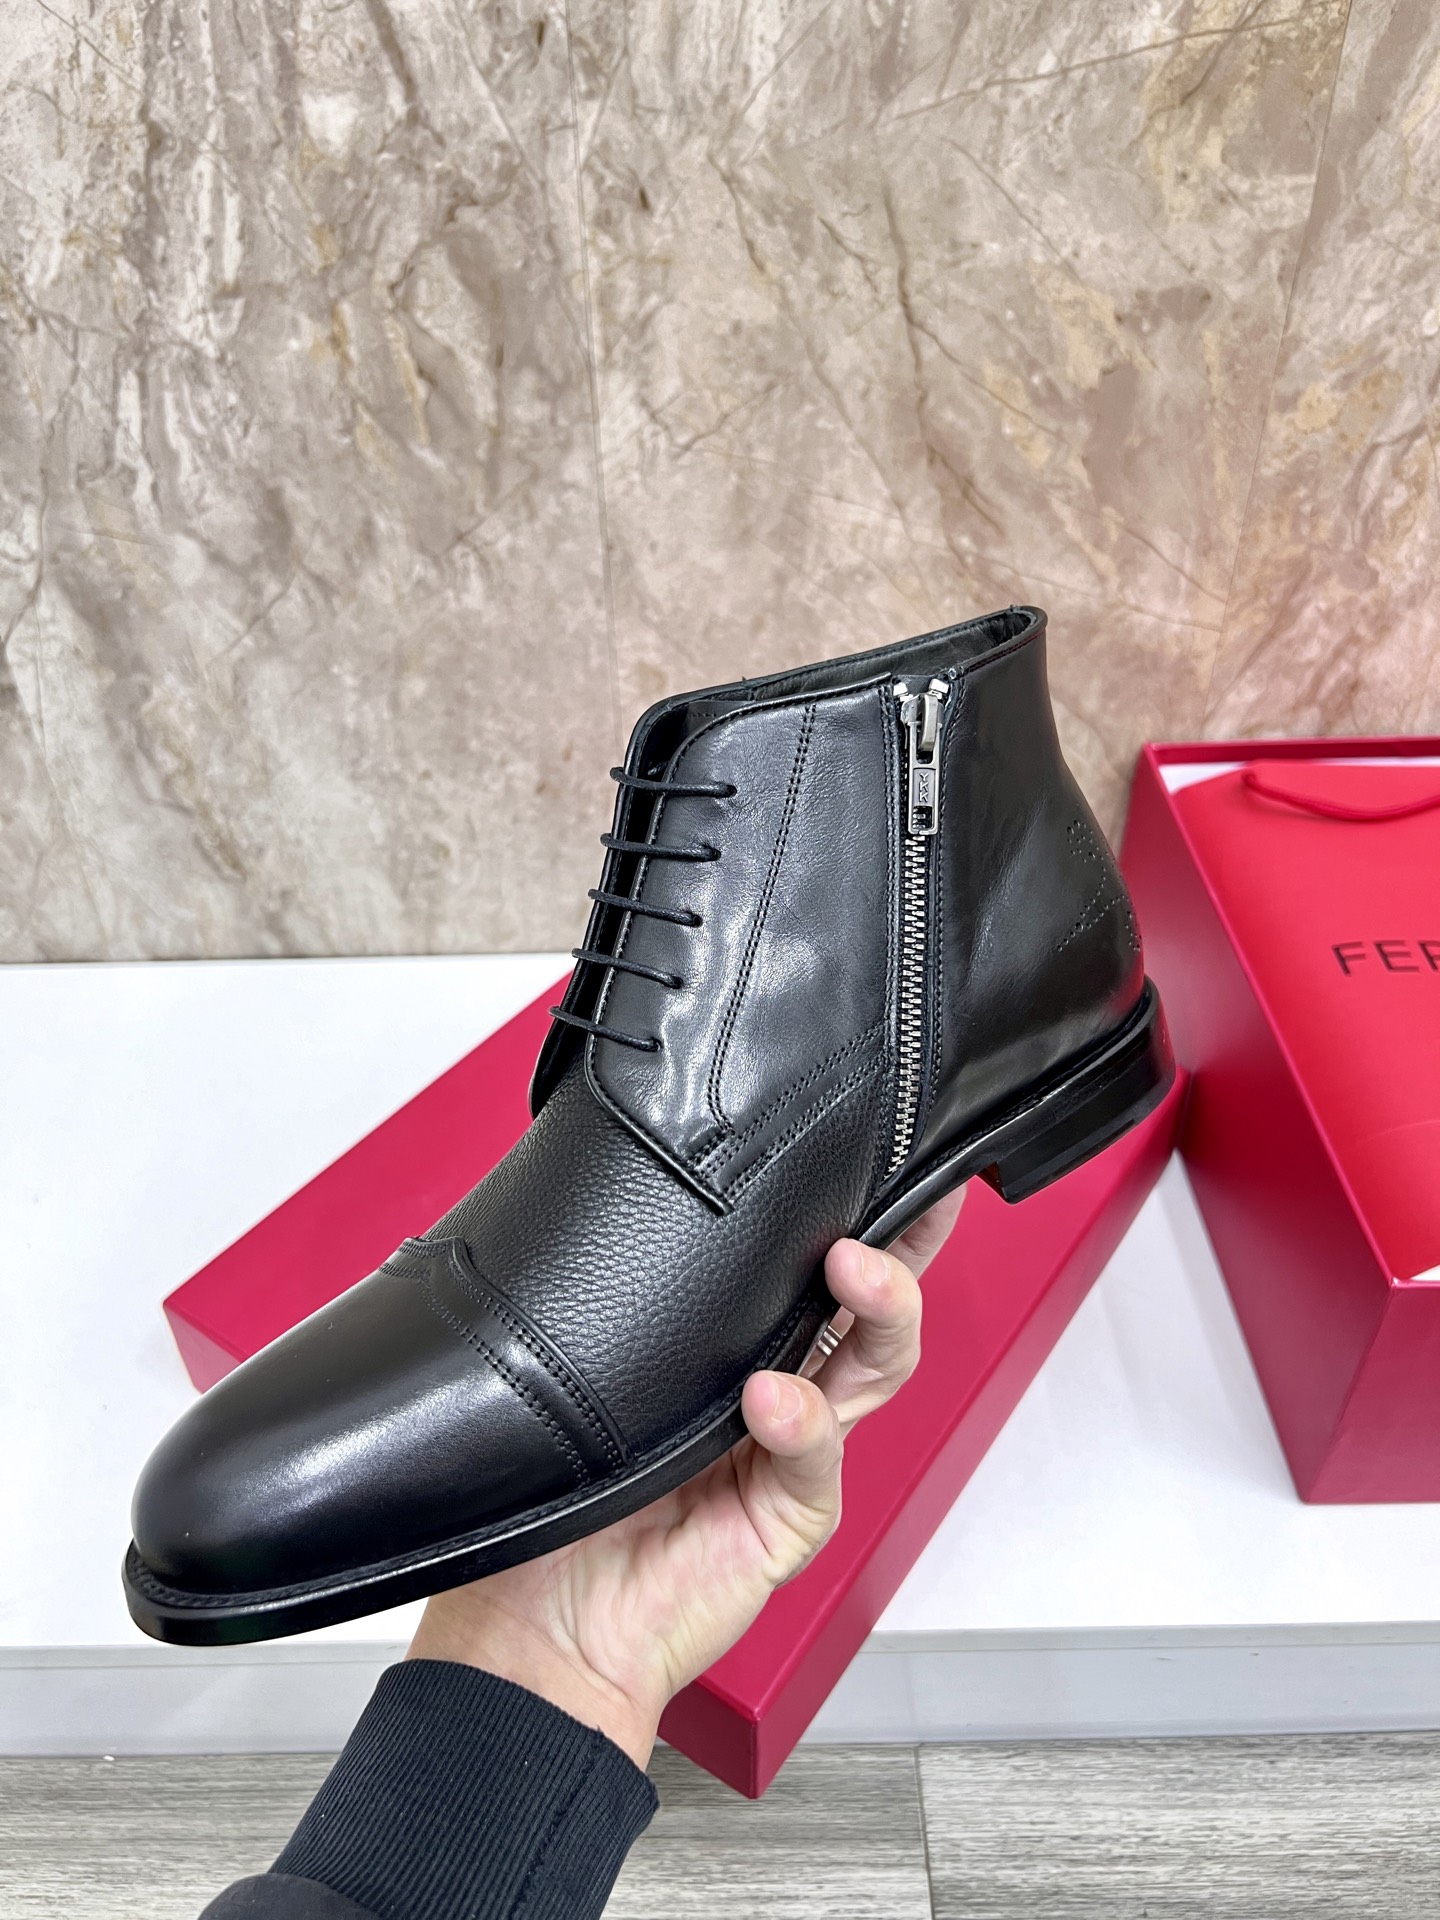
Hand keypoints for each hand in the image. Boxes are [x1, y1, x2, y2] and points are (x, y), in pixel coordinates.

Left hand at [407, 1190, 963, 1767]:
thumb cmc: (558, 1488)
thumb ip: (636, 1295)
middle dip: (902, 1245)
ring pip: (871, 1368)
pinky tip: (772, 1399)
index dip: (863, 1211)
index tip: (891, 1148)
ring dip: (875, 1310)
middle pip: (871, 1305)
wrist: (537, 1622)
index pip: (811, 1265)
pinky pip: (813, 1458)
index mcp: (739, 1342)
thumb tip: (625, 1184)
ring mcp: (792, 1451)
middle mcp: (780, 1386)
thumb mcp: (594, 1365)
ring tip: (851, 1268)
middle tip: (900, 1199)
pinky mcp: (790, 1515)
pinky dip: (802, 1423)